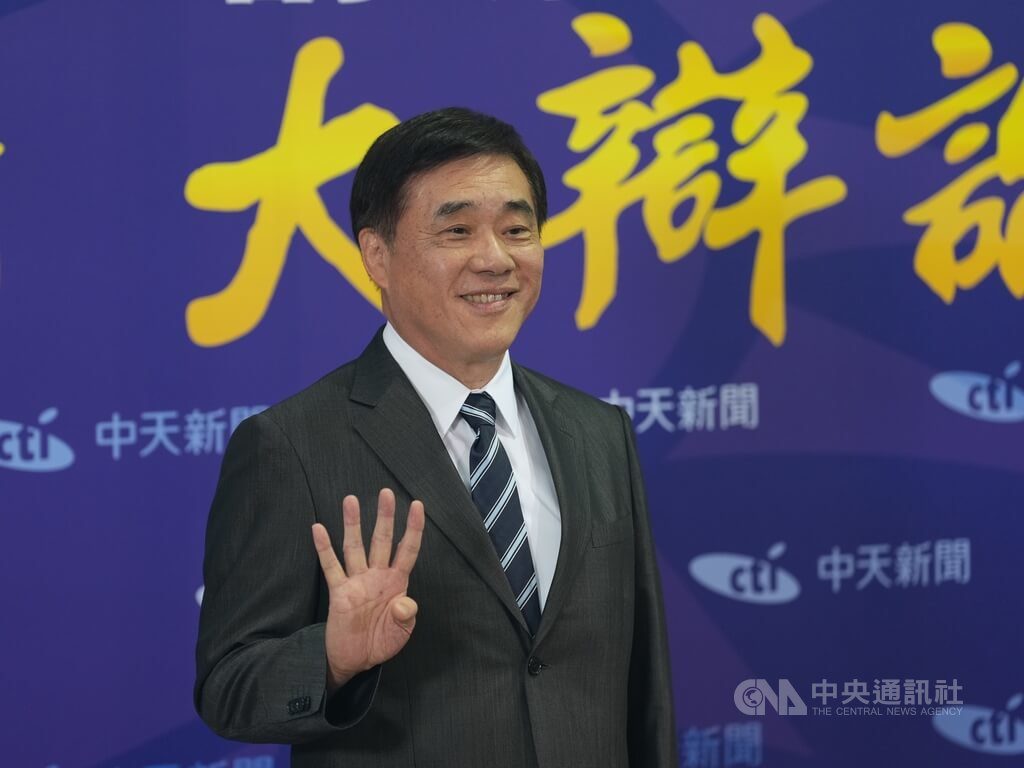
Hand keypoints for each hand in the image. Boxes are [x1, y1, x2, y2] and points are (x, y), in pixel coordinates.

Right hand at [312, 488, 424, 691]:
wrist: (354, 661)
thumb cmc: (381, 642)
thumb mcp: (401, 633)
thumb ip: (405, 616)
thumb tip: (405, 602)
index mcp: (396, 582)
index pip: (407, 549)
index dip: (414, 529)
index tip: (418, 505)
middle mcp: (377, 576)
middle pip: (382, 540)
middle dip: (385, 517)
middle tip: (386, 492)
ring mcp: (356, 582)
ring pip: (355, 547)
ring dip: (353, 524)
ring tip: (351, 500)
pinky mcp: (338, 592)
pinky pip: (331, 567)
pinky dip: (324, 548)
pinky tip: (318, 528)